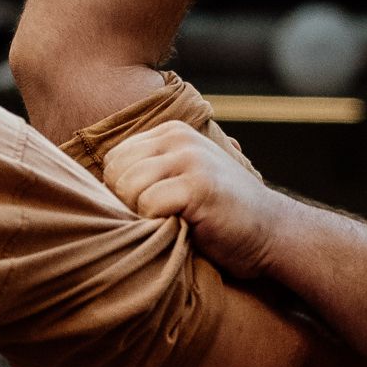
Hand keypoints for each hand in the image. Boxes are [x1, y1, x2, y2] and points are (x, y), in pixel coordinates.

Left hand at [103, 121, 289, 277]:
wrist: (272, 233)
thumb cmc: (220, 217)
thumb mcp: (182, 181)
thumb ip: (150, 174)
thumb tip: (93, 188)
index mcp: (172, 133)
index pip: (114, 159)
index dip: (120, 191)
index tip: (147, 211)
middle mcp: (180, 138)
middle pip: (115, 172)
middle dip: (126, 204)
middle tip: (157, 222)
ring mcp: (190, 159)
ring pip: (128, 188)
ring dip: (143, 216)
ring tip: (170, 225)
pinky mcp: (199, 184)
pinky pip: (148, 205)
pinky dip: (158, 226)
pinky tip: (182, 229)